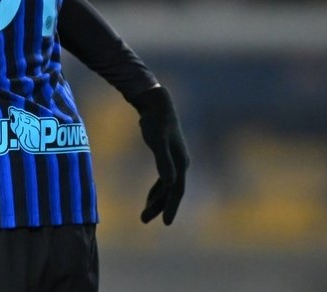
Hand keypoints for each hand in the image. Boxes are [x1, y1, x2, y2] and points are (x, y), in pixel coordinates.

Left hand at [131, 85, 188, 224]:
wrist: (156, 103)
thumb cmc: (155, 121)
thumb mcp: (157, 140)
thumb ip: (163, 161)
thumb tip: (170, 183)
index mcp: (181, 162)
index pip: (177, 190)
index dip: (171, 207)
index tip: (165, 223)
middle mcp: (181, 164)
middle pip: (172, 191)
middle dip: (160, 207)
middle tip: (144, 220)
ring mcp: (175, 160)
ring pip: (168, 187)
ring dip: (157, 201)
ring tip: (145, 215)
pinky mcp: (167, 156)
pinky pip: (164, 179)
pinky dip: (157, 190)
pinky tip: (149, 198)